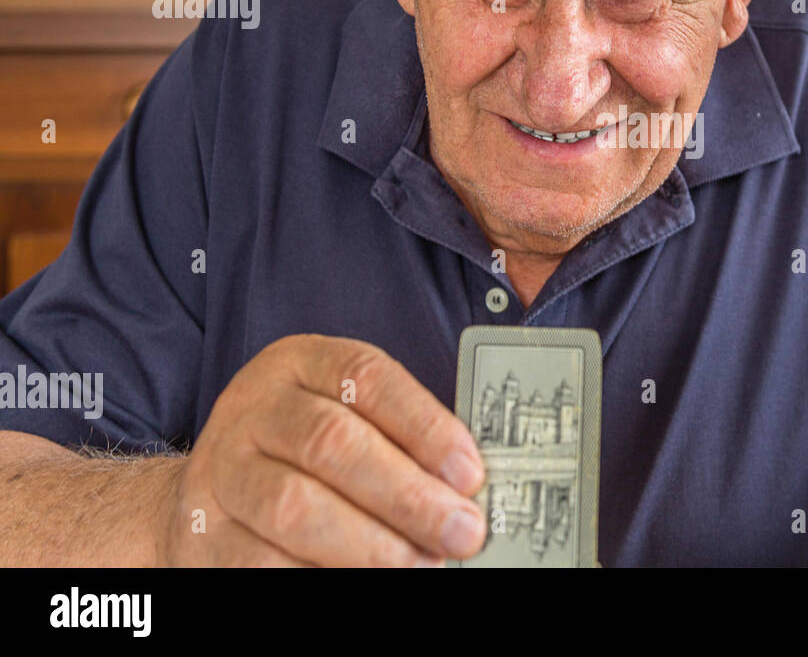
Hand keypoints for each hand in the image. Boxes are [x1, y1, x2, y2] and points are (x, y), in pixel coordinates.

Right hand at [156, 333, 485, 565]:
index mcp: (300, 363)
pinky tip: (364, 579)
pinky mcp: (203, 534)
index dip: (424, 426)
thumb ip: (403, 437)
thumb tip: (465, 484)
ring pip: (295, 507)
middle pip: (331, 442)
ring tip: (421, 564)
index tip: (470, 474)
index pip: (366, 378)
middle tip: (459, 531)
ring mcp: (221, 470)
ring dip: (369, 545)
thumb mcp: (348, 414)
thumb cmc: (305, 449)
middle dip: (406, 495)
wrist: (212, 488)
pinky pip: (263, 562)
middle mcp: (254, 408)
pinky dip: (321, 574)